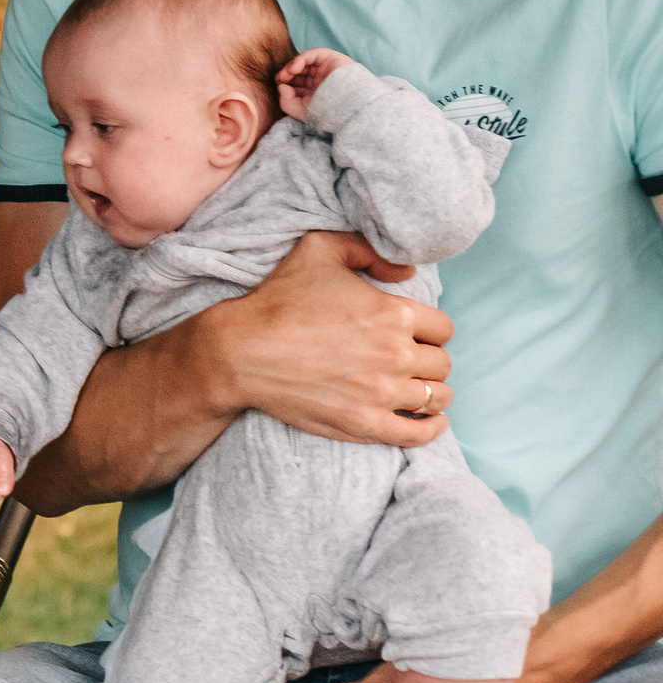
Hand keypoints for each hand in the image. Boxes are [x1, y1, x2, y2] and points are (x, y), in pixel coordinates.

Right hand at [201, 231, 449, 442]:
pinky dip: (430, 429)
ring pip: (435, 398)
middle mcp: (395, 354)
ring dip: (432, 393)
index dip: (430, 330)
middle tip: (409, 361)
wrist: (240, 351)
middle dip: (429, 360)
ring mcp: (380, 393)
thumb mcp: (318, 250)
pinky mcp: (363, 422)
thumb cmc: (278, 301)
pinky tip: (429, 421)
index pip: (442, 328)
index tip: (415, 335)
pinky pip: (416, 433)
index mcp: (393, 313)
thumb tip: (405, 272)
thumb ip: (367, 249)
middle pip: (441, 364)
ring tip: (418, 390)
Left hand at [276, 48, 351, 120]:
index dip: (286, 83)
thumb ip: (285, 100)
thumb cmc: (323, 110)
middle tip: (279, 79)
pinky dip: (300, 59)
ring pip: (305, 62)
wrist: (344, 104)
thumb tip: (280, 86)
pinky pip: (312, 54)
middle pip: (300, 72)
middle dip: (287, 74)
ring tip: (284, 75)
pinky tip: (293, 69)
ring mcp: (327, 69)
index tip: (279, 85)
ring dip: (291, 67)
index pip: (298, 84)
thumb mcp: (299, 109)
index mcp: (317, 93)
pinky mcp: (331, 59)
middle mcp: (322, 80)